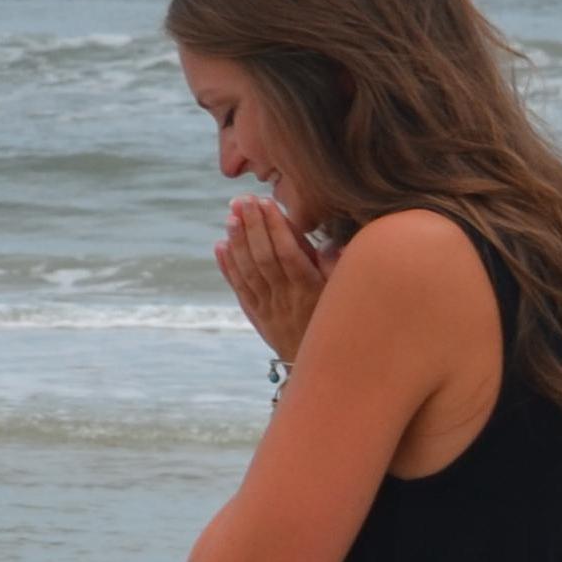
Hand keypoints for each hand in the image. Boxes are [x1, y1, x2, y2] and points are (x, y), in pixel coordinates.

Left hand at [214, 196, 327, 367]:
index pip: (288, 253)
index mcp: (309, 288)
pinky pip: (239, 288)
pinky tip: (220, 246)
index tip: (265, 202)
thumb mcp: (341, 294)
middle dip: (252, 226)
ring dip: (237, 242)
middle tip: (242, 200)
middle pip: (264, 258)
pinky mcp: (255, 314)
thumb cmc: (332, 318)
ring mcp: (268, 306)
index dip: (275, 227)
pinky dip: (228, 267)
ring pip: (248, 271)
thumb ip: (335, 268)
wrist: (313, 360)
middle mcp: (285, 297)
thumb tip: (329, 245)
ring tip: (231, 217)